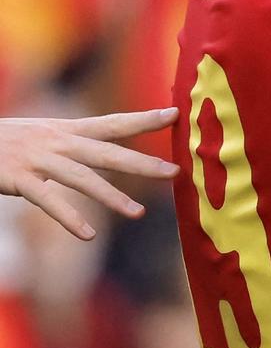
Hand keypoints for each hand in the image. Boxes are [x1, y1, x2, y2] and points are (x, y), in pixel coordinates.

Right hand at [0, 111, 177, 240]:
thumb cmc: (7, 139)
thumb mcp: (44, 133)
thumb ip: (73, 142)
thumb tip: (104, 150)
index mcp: (66, 129)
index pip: (113, 122)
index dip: (144, 119)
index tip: (176, 113)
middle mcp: (57, 142)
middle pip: (107, 152)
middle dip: (142, 162)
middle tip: (175, 172)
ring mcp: (38, 159)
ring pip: (83, 178)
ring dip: (112, 196)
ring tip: (137, 213)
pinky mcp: (18, 178)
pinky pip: (47, 200)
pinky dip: (68, 217)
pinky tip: (87, 233)